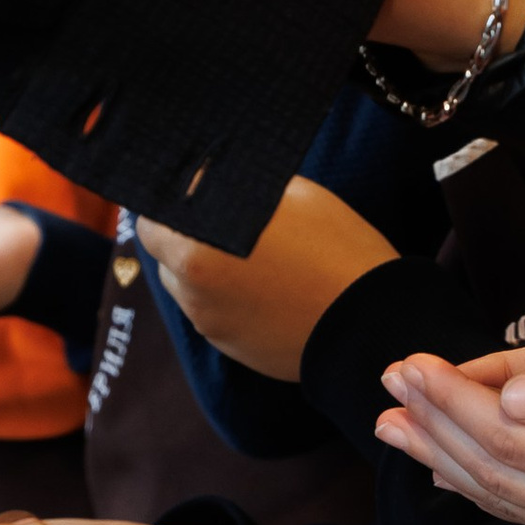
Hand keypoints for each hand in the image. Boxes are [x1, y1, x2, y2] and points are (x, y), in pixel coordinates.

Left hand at [140, 177, 393, 380]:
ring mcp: (210, 324)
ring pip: (187, 285)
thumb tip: (208, 178)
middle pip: (165, 253)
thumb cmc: (338, 249)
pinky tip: (266, 286)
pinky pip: (213, 311)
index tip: (193, 192)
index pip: (150, 219)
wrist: (374, 323)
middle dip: (185, 235)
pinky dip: (227, 296)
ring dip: (205, 267)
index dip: (169, 203)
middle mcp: (192, 292)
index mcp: (196, 250)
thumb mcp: (289, 196)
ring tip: (253, 256)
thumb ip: (236, 186)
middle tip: (223, 219)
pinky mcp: (231, 347)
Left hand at [374, 332, 524, 524]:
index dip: (451, 400)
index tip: (409, 363)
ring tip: (397, 429)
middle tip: (388, 387)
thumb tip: (509, 394)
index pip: (508, 436)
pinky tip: (455, 472)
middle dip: (435, 428)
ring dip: (446, 462)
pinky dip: (486, 488)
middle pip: (495, 474)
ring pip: (507, 500)